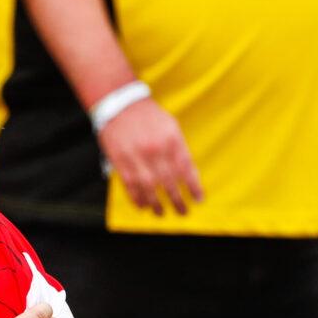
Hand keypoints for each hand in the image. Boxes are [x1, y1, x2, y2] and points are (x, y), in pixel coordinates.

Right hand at [97, 98, 203, 214]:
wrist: (121, 105)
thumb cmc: (148, 116)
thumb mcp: (171, 127)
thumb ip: (179, 149)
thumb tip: (188, 175)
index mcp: (171, 140)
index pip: (186, 169)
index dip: (193, 187)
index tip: (198, 200)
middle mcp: (155, 150)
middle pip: (168, 182)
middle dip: (177, 200)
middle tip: (183, 212)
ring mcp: (136, 156)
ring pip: (149, 187)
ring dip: (156, 203)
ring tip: (162, 213)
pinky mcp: (119, 160)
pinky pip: (129, 184)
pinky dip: (136, 197)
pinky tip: (142, 206)